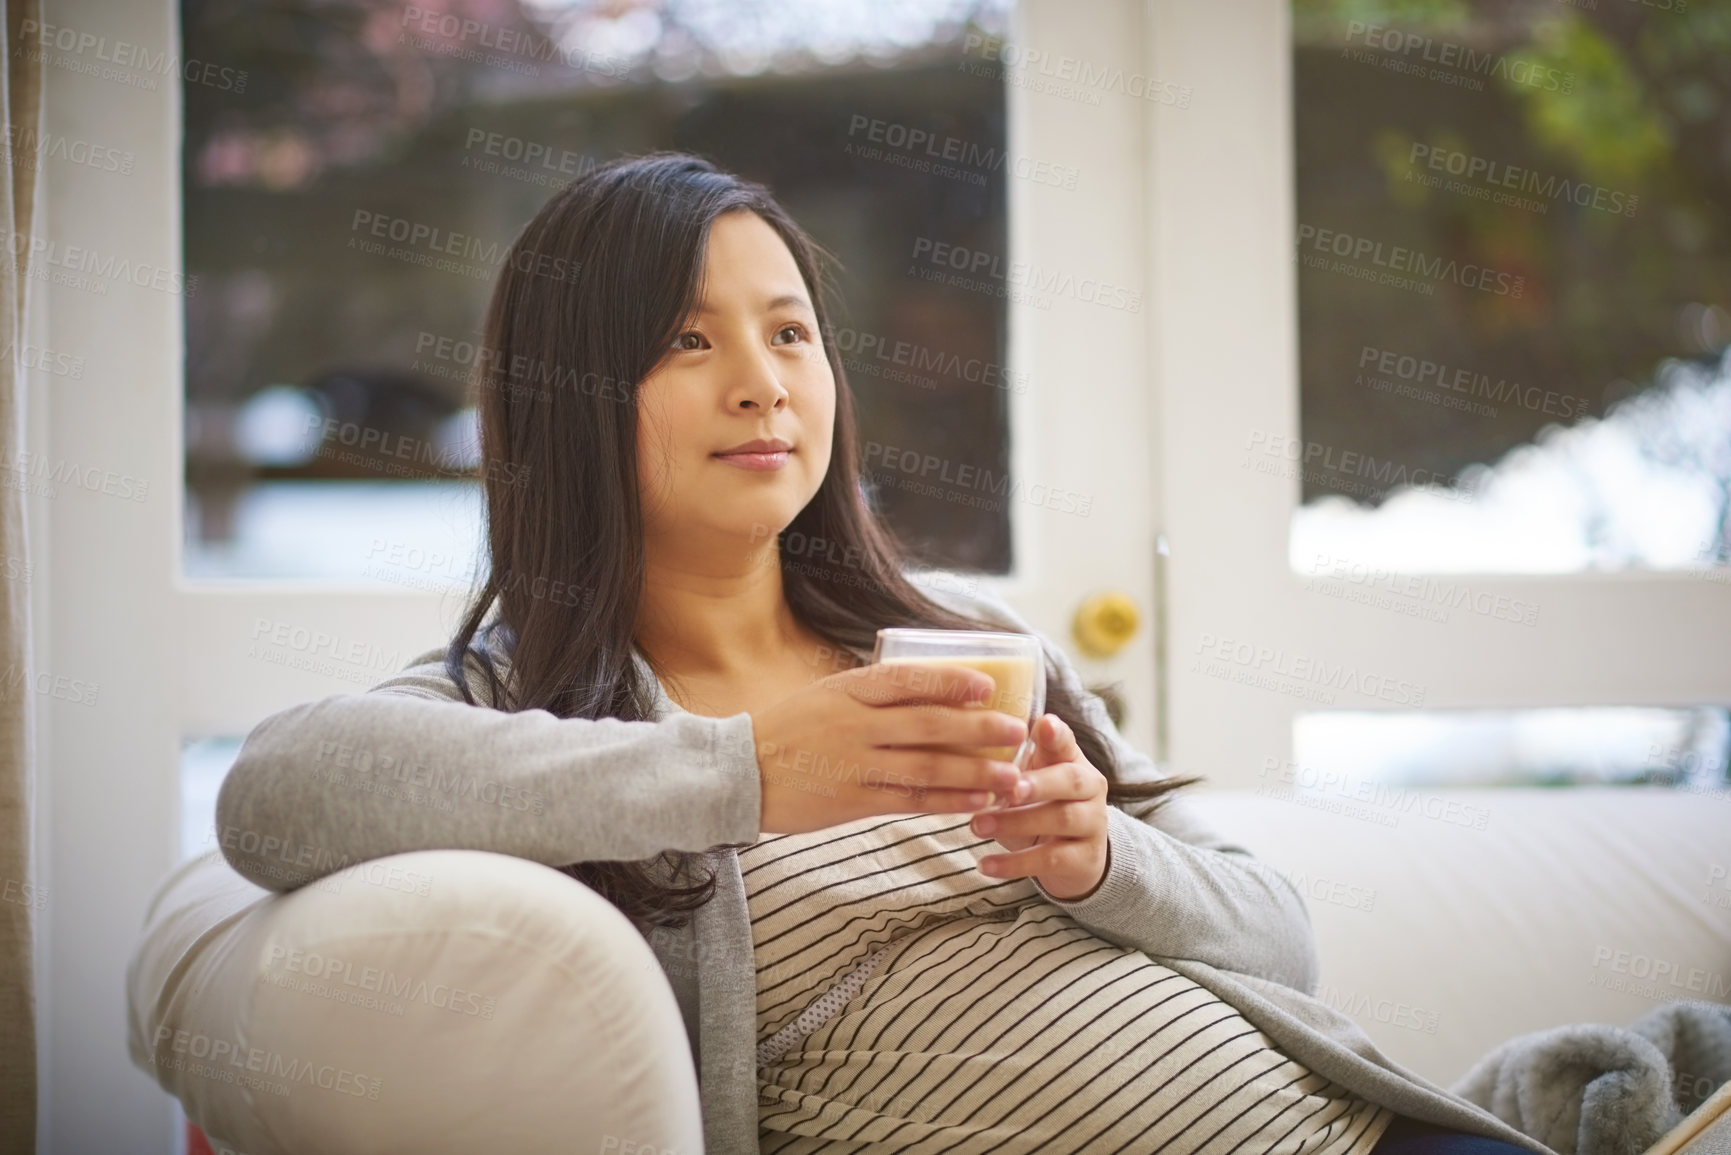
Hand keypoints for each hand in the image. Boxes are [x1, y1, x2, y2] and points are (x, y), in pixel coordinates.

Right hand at [749, 662, 1028, 835]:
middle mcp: (854, 725)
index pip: (906, 680)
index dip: (949, 682)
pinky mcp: (852, 801)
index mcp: (847, 691)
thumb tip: (931, 689)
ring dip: (974, 772)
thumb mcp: (826, 695)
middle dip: (978, 729)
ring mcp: (854, 764)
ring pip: (926, 767)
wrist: (740, 774)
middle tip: (1017, 730)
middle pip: (927, 725)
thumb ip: (871, 694)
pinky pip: (909, 800)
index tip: (986, 685)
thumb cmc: (789, 730)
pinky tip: (976, 802)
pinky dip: (946, 801)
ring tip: (1012, 775)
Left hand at [969, 713, 1109, 900]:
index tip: (1042, 723)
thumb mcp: (1029, 781)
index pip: (1067, 742)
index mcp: (1073, 760)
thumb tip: (966, 741)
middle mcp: (1090, 788)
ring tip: (977, 827)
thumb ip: (1011, 762)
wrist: (1073, 857)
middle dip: (1038, 783)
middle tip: (1006, 789)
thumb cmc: (1040, 807)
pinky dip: (1015, 863)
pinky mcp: (1085, 859)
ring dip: (1016, 822)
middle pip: (1070, 780)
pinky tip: (985, 865)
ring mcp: (1092, 824)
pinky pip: (1051, 860)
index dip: (1056, 733)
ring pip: (1061, 819)